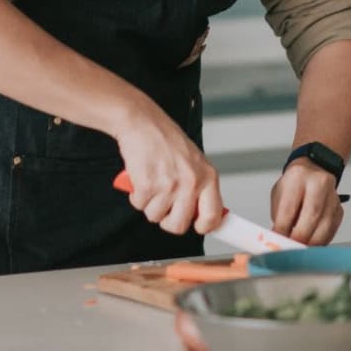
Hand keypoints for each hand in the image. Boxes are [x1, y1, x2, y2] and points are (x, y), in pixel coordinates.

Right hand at [113, 100, 223, 235]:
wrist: (143, 122)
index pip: (214, 216)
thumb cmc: (167, 140)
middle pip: (179, 225)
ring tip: (152, 181)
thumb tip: (202, 216)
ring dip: (149, 203)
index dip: (204, 226)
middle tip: (164, 204)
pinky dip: (136, 195)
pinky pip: (139, 205)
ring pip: (155, 216)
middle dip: (168, 219)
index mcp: (208, 177)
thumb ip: (199, 187)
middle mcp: (192, 183)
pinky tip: (142, 177)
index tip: (198, 227)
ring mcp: (170, 185)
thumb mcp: (194, 162)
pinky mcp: (148, 185)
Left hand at [270, 160, 343, 244]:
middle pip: (312, 214)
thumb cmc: (294, 186)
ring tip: (301, 250)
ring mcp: (332, 195)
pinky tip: (312, 245)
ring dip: (312, 242)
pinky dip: (321, 241)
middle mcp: (319, 183)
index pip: (290, 207)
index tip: (277, 241)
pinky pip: (332, 229)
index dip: (283, 228)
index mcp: (298, 177)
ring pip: (325, 224)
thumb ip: (280, 217)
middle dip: (301, 237)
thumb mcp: (280, 195)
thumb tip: (279, 239)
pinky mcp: (339, 208)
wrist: (312, 173)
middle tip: (291, 249)